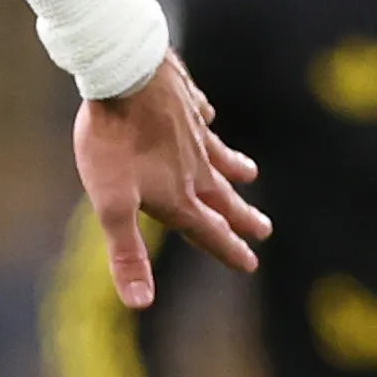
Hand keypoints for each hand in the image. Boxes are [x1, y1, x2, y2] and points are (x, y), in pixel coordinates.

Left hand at [77, 58, 266, 306]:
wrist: (124, 72)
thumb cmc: (114, 142)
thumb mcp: (112, 206)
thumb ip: (127, 254)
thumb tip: (141, 304)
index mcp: (178, 195)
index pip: (209, 231)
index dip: (228, 251)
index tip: (250, 264)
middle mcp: (193, 165)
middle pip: (222, 196)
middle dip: (240, 216)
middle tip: (264, 229)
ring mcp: (191, 130)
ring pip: (217, 155)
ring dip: (234, 167)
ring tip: (250, 173)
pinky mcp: (183, 99)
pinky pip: (201, 114)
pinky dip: (207, 122)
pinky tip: (208, 117)